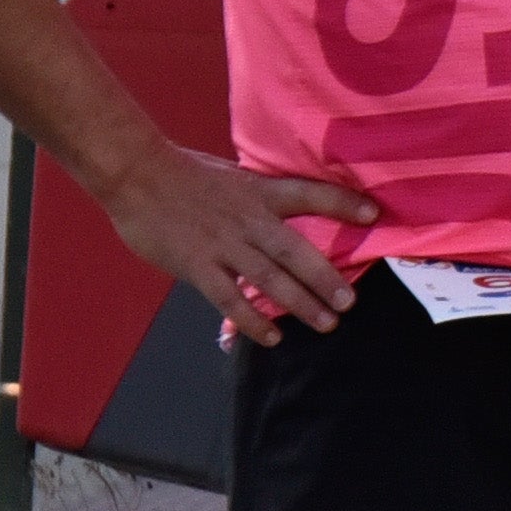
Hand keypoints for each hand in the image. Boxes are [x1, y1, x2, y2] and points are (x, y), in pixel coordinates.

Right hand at [91, 144, 379, 346]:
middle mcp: (249, 220)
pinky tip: (271, 337)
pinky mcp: (198, 265)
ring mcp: (224, 244)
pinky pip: (230, 298)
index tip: (374, 214)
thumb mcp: (233, 177)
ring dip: (300, 304)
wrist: (136, 173)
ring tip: (326, 324)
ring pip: (269, 279)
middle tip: (349, 303)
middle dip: (326, 279)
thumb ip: (258, 199)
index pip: (310, 194)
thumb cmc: (183, 174)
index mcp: (259, 193)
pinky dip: (252, 320)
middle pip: (296, 251)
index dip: (343, 203)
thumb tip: (281, 217)